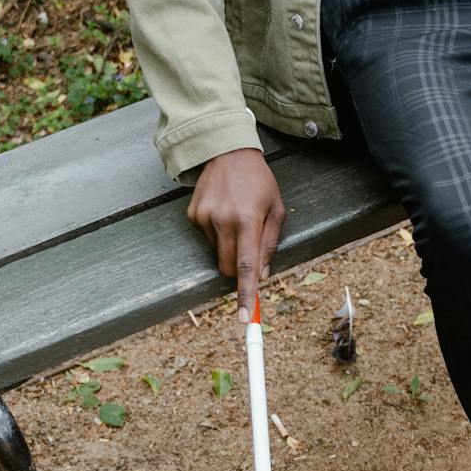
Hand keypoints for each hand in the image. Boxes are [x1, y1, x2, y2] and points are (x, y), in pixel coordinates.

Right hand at [187, 147, 284, 310]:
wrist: (227, 152)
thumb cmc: (259, 182)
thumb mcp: (277, 210)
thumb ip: (271, 243)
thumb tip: (263, 275)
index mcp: (247, 220)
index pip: (246, 266)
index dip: (245, 294)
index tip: (243, 317)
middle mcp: (222, 221)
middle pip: (228, 268)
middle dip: (239, 272)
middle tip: (250, 254)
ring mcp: (204, 218)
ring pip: (218, 254)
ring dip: (230, 247)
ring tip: (238, 220)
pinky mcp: (192, 215)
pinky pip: (207, 238)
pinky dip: (218, 234)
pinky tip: (224, 212)